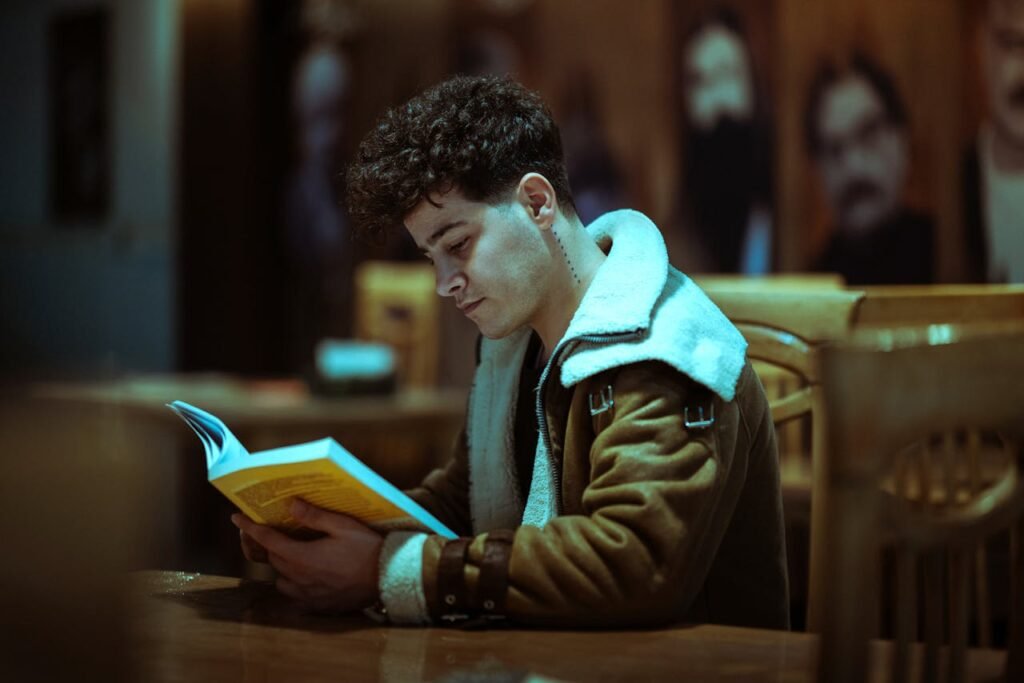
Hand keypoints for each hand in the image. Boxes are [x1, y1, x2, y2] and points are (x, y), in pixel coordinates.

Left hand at [231, 499, 383, 612]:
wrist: (388, 578)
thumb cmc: (367, 548)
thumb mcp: (343, 525)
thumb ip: (314, 516)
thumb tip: (291, 504)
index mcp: (302, 556)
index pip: (268, 540)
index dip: (250, 528)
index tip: (236, 518)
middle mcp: (300, 578)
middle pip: (274, 559)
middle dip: (272, 544)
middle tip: (277, 532)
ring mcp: (308, 595)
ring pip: (282, 580)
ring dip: (283, 566)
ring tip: (295, 555)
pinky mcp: (318, 606)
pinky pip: (295, 597)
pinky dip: (294, 586)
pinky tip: (306, 578)